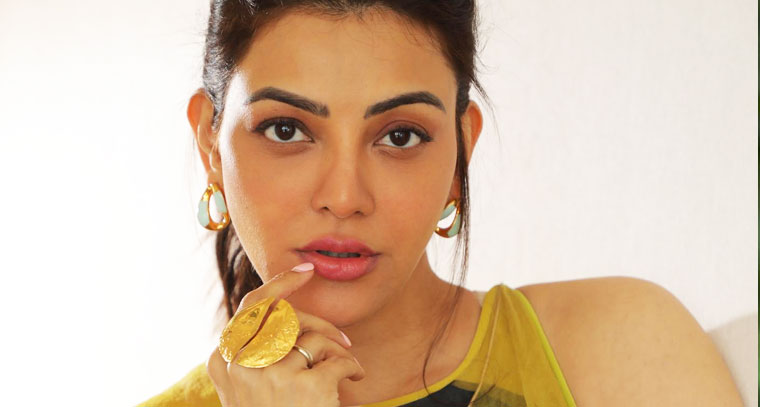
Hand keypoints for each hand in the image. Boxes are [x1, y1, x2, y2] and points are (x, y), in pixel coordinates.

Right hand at [206, 263, 365, 406]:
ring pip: (314, 335)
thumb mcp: (250, 389)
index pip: (250, 307)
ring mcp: (270, 374)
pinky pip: (336, 357)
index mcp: (223, 362)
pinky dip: (351, 367)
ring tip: (346, 366)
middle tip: (343, 339)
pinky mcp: (304, 385)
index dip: (279, 285)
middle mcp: (241, 365)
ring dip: (338, 348)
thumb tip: (282, 307)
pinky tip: (352, 382)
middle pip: (286, 315)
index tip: (305, 272)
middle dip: (320, 320)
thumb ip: (253, 352)